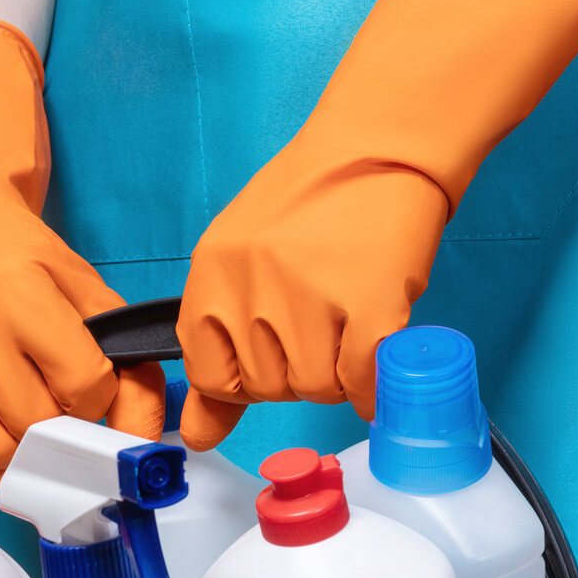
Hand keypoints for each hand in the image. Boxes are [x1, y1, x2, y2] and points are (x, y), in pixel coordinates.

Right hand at [0, 16, 164, 493]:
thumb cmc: (15, 264)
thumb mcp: (85, 292)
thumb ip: (127, 360)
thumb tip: (141, 433)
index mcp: (22, 301)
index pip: (84, 387)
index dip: (96, 395)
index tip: (83, 380)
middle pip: (38, 425)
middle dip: (57, 424)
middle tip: (49, 399)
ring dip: (18, 450)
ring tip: (16, 419)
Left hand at [175, 155, 445, 450]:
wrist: (382, 143)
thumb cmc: (313, 202)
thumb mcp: (242, 259)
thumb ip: (216, 341)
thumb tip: (196, 434)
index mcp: (213, 273)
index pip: (208, 374)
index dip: (242, 381)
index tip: (269, 360)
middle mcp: (252, 285)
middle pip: (266, 387)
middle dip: (295, 375)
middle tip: (321, 330)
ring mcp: (309, 294)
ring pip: (314, 387)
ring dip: (337, 376)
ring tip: (349, 330)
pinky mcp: (370, 300)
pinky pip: (361, 379)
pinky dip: (371, 384)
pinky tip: (375, 359)